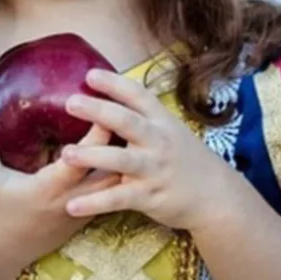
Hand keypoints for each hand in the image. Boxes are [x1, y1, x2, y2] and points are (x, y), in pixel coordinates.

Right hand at [0, 121, 118, 266]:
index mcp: (49, 187)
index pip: (83, 158)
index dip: (97, 133)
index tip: (104, 107)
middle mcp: (71, 200)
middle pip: (111, 171)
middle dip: (120, 145)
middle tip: (125, 117)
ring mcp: (81, 212)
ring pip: (116, 185)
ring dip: (122, 161)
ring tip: (128, 134)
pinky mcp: (85, 218)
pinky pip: (110, 196)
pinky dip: (117, 177)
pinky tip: (121, 158)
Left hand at [60, 69, 234, 231]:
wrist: (215, 195)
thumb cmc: (184, 158)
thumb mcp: (170, 130)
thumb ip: (142, 115)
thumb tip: (110, 93)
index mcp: (161, 121)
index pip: (138, 95)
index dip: (114, 83)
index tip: (89, 74)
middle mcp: (158, 141)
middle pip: (127, 121)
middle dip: (98, 111)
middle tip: (70, 102)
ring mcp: (154, 169)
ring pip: (120, 160)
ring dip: (92, 156)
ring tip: (65, 154)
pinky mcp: (149, 196)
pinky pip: (118, 199)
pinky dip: (94, 203)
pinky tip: (70, 205)